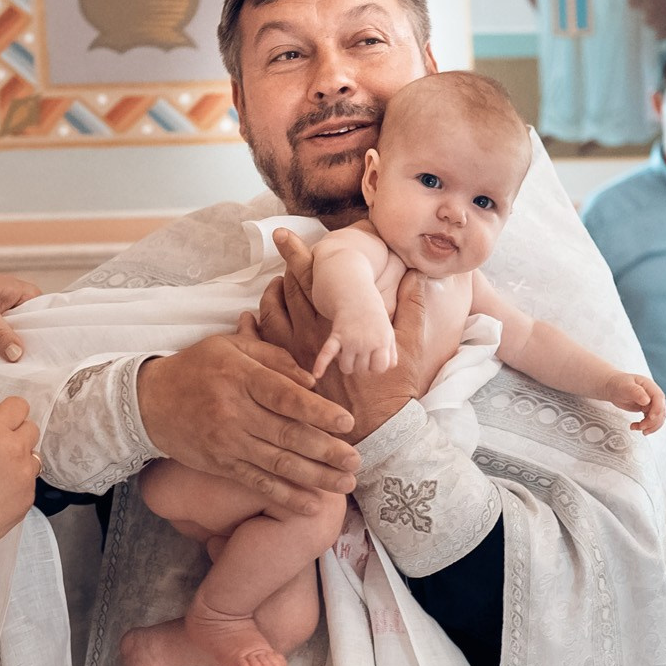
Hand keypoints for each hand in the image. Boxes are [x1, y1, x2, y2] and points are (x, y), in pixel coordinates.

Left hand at [0, 262, 38, 362]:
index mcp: (28, 293)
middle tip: (31, 368)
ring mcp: (9, 315)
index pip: (47, 317)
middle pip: (34, 330)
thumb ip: (0, 333)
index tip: (47, 357)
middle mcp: (22, 304)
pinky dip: (2, 349)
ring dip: (13, 350)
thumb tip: (17, 355)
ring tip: (17, 369)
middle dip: (29, 346)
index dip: (47, 336)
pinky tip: (2, 363)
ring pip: (18, 337)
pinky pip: (5, 339)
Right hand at [0, 397, 38, 548]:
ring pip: (33, 457)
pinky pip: (29, 482)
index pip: (18, 406)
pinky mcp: (28, 498)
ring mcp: (25, 476)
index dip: (9, 413)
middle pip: (31, 429)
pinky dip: (17, 484)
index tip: (3, 421)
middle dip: (17, 435)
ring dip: (20, 460)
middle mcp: (14, 451)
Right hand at [135, 328, 356, 515]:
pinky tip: (311, 506)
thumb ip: (274, 358)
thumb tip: (312, 381)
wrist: (149, 401)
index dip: (318, 411)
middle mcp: (235, 412)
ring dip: (315, 477)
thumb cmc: (198, 368)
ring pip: (277, 463)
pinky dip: (285, 497)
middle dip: (326, 450)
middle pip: (287, 434)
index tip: (347, 422)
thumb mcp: (232, 346)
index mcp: (241, 377)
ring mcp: (227, 442)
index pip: (285, 396)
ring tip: (345, 484)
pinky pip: (257, 483)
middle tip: (356, 460)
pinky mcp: (221, 464)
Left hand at [262, 235, 423, 438]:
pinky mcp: (288, 373)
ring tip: (273, 285)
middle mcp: (313, 331)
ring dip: (269, 295)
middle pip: (289, 290)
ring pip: (271, 313)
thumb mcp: (410, 346)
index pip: (312, 277)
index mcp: (339, 319)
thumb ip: (413, 308)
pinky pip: (260, 346)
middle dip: (283, 267)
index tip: (283, 234)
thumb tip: (417, 276)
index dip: (296, 253)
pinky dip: (250, 329)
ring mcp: (297, 352)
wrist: (378, 431)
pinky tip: (247, 320)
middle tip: (279, 248)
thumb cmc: (394, 389)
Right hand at [317, 312, 396, 379]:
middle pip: (362, 370)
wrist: (355, 295)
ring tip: (349, 353)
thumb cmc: (374, 318)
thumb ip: (391, 351)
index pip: (380, 368)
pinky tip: (317, 374)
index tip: (374, 357)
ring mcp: (350, 340)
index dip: (376, 366)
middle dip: (361, 365)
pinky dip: (321, 364)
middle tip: (361, 353)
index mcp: (382, 341)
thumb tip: (389, 367)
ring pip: (346, 368)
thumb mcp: (388, 332)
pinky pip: (327, 353)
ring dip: (346, 364)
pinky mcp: (336, 336)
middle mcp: (367, 342)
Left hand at [607, 372, 665, 434]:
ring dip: (650, 426)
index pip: (659, 398)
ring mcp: (651, 403)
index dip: (657, 409)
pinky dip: (645, 426)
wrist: (613, 387)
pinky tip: (635, 426)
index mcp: (650, 386)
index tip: (650, 417)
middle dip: (652, 421)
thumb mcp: (625, 387)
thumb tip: (647, 401)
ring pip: (658, 418)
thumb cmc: (619, 384)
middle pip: (660, 410)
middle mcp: (652, 395)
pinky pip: (651, 420)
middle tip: (641, 426)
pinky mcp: (647, 410)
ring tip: (637, 428)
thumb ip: (636, 392)